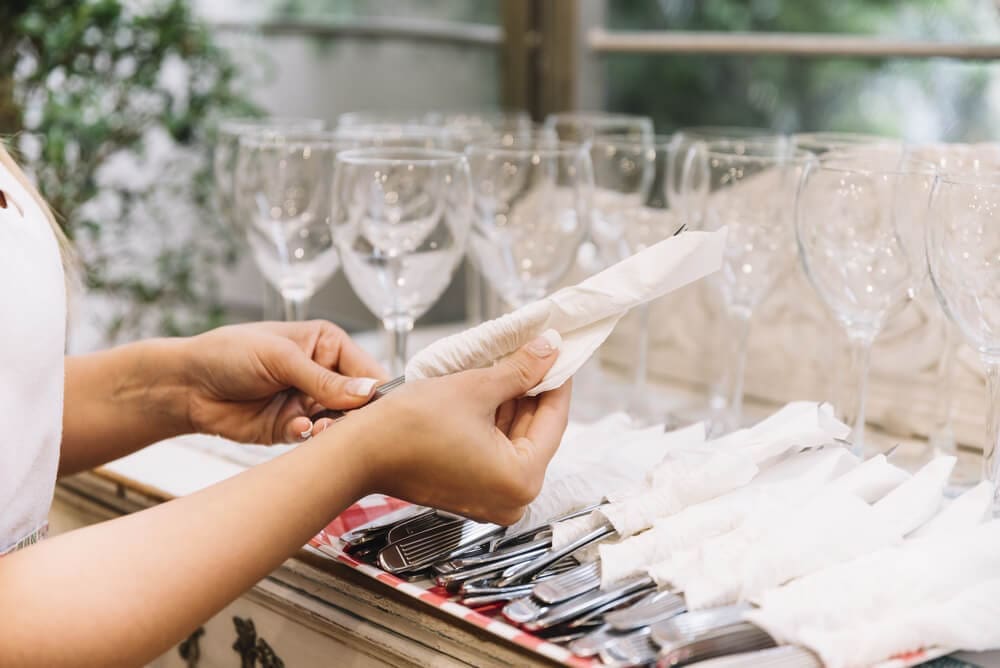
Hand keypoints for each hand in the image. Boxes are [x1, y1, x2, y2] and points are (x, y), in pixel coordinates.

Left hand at [182, 321, 387, 443]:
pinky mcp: (290, 428)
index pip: (368, 370)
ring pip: (339, 425)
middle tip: (345, 421)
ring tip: (320, 428)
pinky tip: (297, 428)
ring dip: (332, 430)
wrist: (185, 385)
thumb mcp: (281, 358)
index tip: (380, 409)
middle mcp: (323, 374)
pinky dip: (308, 437)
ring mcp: (307, 403)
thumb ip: (325, 379)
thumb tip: (369, 392)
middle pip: (359, 403)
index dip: (376, 391)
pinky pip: (312, 439)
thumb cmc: (229, 353)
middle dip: (355, 416)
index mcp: (327, 345)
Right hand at [345, 330, 570, 524]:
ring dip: (513, 402)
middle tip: (538, 351)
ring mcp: (491, 499)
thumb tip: (549, 350)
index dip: (558, 379)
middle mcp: (512, 499)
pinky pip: (495, 452)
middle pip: (535, 432)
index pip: (554, 419)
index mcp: (521, 480)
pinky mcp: (471, 493)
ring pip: (515, 440)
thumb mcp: (474, 388)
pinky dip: (495, 422)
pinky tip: (494, 389)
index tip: (561, 352)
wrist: (358, 454)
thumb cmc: (408, 428)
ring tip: (514, 362)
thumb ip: (520, 370)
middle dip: (534, 389)